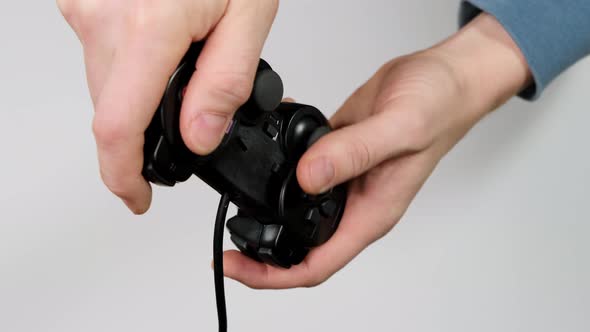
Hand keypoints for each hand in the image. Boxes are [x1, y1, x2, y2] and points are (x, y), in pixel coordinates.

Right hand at [57, 0, 278, 213]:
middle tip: (188, 121)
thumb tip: (199, 137)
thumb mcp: (248, 18)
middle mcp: (104, 17)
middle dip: (145, 134)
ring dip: (139, 99)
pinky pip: (100, 55)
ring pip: (105, 85)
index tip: (136, 197)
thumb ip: (224, 84)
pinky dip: (130, 70)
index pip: (117, 126)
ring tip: (183, 71)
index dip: (122, 175)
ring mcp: (88, 7)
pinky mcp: (85, 2)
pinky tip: (161, 50)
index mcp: (149, 27)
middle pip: (111, 111)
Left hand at [221, 13, 531, 288]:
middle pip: (301, 244)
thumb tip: (307, 179)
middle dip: (261, 251)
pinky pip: (299, 166)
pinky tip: (263, 146)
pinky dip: (277, 163)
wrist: (444, 78)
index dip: (273, 275)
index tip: (237, 266)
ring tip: (235, 202)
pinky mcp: (335, 153)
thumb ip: (352, 155)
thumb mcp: (399, 130)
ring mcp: (343, 178)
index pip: (318, 263)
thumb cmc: (440, 107)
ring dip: (266, 210)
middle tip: (224, 245)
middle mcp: (354, 202)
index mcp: (371, 212)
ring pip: (297, 208)